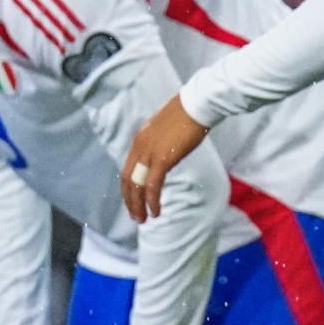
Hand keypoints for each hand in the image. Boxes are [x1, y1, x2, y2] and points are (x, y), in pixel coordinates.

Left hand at [120, 98, 211, 221]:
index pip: (127, 169)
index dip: (128, 188)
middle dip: (129, 201)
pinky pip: (152, 186)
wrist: (197, 104)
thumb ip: (161, 144)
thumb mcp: (167, 130)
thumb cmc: (188, 114)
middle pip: (127, 180)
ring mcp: (149, 153)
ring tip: (143, 219)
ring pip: (136, 186)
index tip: (133, 201)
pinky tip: (155, 212)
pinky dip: (151, 201)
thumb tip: (165, 156)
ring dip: (138, 205)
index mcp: (140, 140)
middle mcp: (139, 147)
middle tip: (135, 217)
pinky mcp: (162, 159)